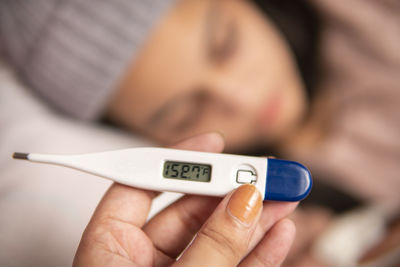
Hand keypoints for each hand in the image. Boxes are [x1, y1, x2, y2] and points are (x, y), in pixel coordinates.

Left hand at [73, 133, 296, 266]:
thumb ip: (209, 246)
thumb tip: (245, 201)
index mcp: (109, 249)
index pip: (138, 186)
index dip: (176, 160)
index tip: (214, 142)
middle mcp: (139, 260)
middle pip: (187, 210)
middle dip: (232, 190)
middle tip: (269, 173)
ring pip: (216, 238)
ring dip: (254, 219)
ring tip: (287, 197)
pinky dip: (257, 254)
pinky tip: (279, 233)